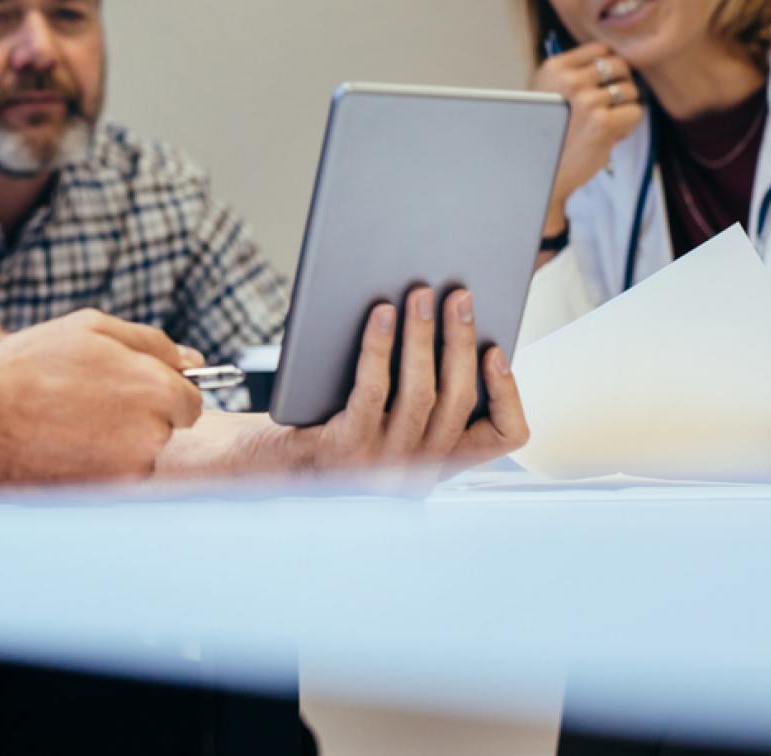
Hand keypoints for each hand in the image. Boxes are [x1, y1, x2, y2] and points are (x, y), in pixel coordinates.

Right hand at [0, 309, 203, 482]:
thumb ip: (152, 342)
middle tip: (89, 400)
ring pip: (137, 454)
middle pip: (165, 428)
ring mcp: (126, 470)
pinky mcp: (101, 495)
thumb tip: (193, 360)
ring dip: (115, 440)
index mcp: (156, 388)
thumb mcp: (93, 328)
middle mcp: (151, 434)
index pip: (192, 399)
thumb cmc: (31, 367)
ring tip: (67, 419)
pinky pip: (111, 477)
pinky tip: (61, 444)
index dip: (163, 389)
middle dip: (140, 414)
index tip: (132, 388)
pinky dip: (94, 465)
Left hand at [263, 287, 527, 485]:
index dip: (509, 392)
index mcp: (437, 465)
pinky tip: (378, 314)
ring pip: (421, 395)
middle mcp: (416, 475)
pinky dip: (379, 349)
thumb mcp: (384, 414)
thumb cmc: (327, 423)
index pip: (503, 437)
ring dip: (424, 337)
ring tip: (419, 294)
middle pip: (458, 401)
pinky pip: (372, 393)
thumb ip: (419, 387)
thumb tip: (444, 317)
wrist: (260, 463)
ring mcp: (380, 468)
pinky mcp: (344, 452)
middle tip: (459, 295)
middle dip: (461, 340)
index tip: (496, 348)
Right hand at [531, 42, 643, 224]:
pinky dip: (627, 127)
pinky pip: (635, 112)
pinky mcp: (603, 123)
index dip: (608, 68)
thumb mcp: (549, 93)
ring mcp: (587, 100)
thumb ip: (574, 73)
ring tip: (603, 125)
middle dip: (621, 86)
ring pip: (631, 91)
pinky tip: (608, 137)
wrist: (540, 173)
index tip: (600, 85)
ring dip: (623, 109)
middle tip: (608, 107)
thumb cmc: (549, 134)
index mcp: (554, 68)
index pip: (601, 49)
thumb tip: (617, 60)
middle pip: (621, 66)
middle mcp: (570, 80)